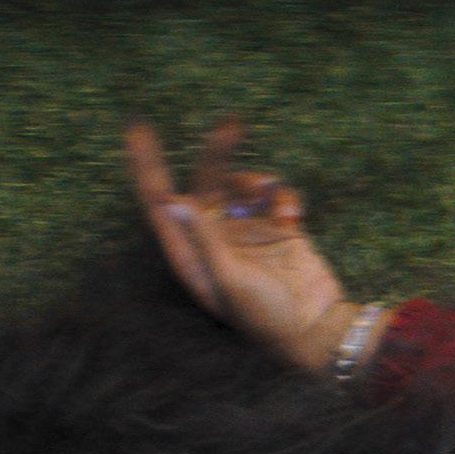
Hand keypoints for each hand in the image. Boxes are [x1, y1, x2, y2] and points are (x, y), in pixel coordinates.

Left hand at [123, 115, 361, 371]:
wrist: (317, 329)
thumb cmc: (268, 317)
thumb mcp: (231, 278)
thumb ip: (204, 238)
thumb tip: (173, 201)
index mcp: (192, 256)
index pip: (160, 204)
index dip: (146, 167)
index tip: (137, 128)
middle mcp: (214, 241)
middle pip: (203, 183)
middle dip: (215, 153)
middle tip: (230, 124)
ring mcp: (245, 233)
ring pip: (241, 184)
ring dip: (255, 180)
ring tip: (270, 192)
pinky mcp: (276, 229)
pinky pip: (273, 196)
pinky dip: (283, 197)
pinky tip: (293, 217)